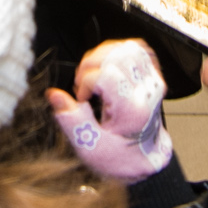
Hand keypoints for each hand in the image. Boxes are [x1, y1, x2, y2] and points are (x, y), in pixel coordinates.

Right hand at [49, 39, 174, 181]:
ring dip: (103, 56)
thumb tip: (54, 95)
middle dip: (92, 65)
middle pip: (118, 56)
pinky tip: (106, 66)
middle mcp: (147, 92)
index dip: (86, 82)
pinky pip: (139, 50)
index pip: (107, 75)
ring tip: (93, 74)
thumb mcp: (90, 147)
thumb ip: (71, 121)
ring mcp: (153, 82)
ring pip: (128, 48)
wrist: (144, 159)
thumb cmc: (120, 156)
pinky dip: (118, 52)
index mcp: (132, 110)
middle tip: (83, 84)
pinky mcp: (153, 77)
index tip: (81, 98)